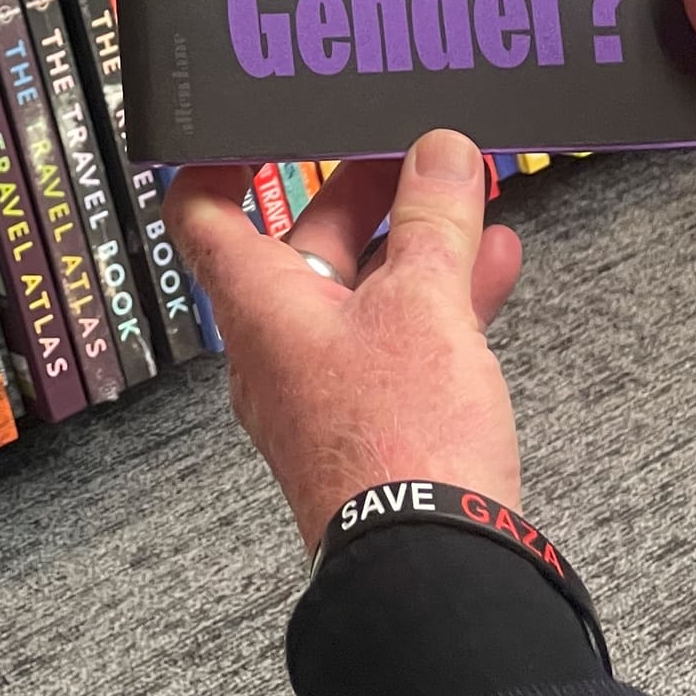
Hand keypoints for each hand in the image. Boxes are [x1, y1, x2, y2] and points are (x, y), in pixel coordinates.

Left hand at [166, 133, 523, 552]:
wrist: (432, 571)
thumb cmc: (398, 445)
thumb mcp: (425, 306)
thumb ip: (434, 223)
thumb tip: (439, 154)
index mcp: (258, 305)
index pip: (202, 212)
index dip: (218, 161)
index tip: (252, 124)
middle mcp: (277, 346)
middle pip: (301, 243)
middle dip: (358, 190)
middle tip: (406, 148)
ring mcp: (323, 388)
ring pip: (360, 290)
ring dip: (410, 240)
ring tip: (461, 192)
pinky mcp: (372, 423)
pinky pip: (398, 339)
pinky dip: (439, 297)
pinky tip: (493, 263)